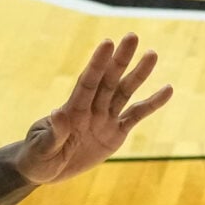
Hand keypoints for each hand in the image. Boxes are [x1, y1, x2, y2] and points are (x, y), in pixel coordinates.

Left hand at [13, 36, 173, 185]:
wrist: (45, 169)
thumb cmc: (37, 157)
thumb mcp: (40, 149)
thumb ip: (52, 134)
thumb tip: (58, 113)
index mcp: (72, 110)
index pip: (88, 83)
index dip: (97, 63)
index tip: (108, 43)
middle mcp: (90, 109)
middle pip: (109, 80)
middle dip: (120, 59)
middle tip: (132, 36)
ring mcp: (104, 119)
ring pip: (124, 92)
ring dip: (138, 74)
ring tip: (152, 54)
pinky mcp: (115, 133)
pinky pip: (136, 116)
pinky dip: (152, 104)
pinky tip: (168, 89)